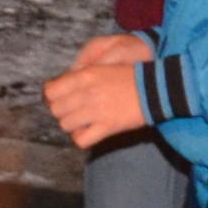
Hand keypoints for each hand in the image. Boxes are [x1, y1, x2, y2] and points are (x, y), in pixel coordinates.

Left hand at [41, 33, 154, 152]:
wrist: (155, 88)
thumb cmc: (129, 75)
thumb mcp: (102, 67)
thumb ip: (80, 74)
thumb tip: (59, 84)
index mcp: (86, 75)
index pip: (51, 90)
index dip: (51, 96)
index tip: (58, 98)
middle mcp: (88, 92)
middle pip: (56, 109)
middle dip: (61, 110)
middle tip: (72, 109)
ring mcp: (97, 111)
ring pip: (66, 124)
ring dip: (71, 124)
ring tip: (82, 120)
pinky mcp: (108, 127)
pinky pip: (81, 140)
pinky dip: (81, 138)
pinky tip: (88, 132)